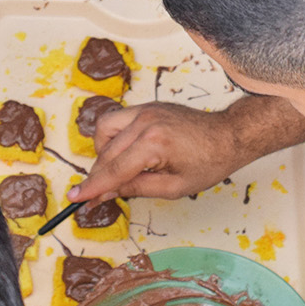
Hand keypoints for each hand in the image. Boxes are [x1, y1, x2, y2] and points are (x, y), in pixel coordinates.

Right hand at [69, 102, 256, 202]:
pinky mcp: (146, 107)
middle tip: (95, 197)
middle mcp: (146, 122)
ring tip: (119, 172)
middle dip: (98, 176)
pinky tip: (126, 154)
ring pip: (104, 130)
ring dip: (104, 153)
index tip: (76, 198)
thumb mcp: (174, 187)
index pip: (114, 170)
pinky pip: (117, 121)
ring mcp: (145, 110)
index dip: (93, 187)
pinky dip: (114, 138)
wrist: (228, 136)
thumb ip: (136, 189)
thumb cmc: (209, 162)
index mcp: (154, 143)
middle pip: (106, 153)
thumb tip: (107, 192)